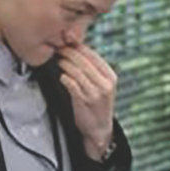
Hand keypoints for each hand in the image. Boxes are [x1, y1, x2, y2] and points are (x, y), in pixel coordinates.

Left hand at [57, 45, 116, 160]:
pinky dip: (66, 79)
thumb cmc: (97, 104)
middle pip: (85, 62)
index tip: (68, 43)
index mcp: (110, 76)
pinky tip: (62, 76)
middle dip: (70, 54)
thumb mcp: (101, 85)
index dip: (80, 48)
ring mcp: (96, 92)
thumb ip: (93, 71)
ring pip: (78, 72)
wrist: (100, 127)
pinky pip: (73, 86)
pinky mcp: (85, 101)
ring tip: (58, 60)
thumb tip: (77, 52)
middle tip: (60, 49)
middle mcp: (105, 83)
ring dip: (66, 64)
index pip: (94, 56)